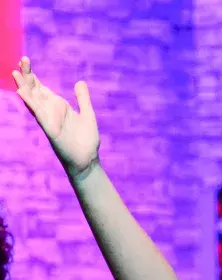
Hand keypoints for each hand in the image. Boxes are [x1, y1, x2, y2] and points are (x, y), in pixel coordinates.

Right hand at [12, 57, 99, 179]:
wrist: (87, 159)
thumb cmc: (86, 139)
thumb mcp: (87, 114)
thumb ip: (82, 98)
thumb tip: (80, 82)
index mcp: (58, 106)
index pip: (41, 88)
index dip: (33, 75)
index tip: (25, 60)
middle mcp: (50, 111)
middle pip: (35, 90)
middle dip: (27, 76)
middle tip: (22, 59)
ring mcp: (48, 119)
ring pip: (33, 100)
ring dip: (24, 87)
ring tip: (16, 72)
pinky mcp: (50, 129)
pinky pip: (39, 114)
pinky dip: (31, 103)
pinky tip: (22, 93)